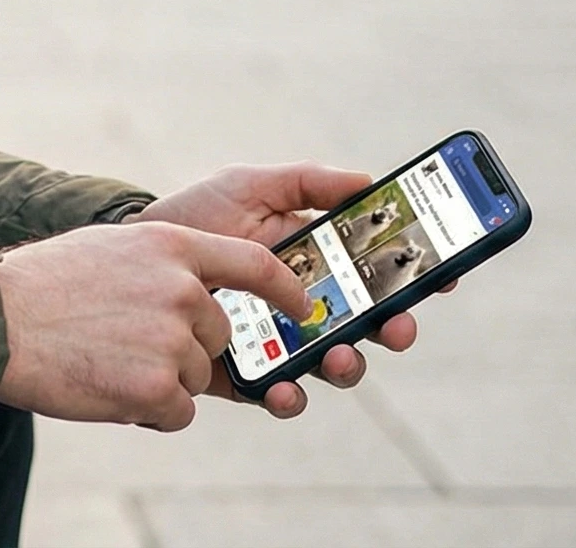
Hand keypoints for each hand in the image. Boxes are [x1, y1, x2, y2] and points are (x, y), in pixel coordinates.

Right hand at [0, 220, 307, 431]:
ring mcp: (172, 338)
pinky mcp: (158, 387)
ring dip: (159, 381)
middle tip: (125, 345)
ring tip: (103, 361)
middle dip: (184, 350)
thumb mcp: (110, 251)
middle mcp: (181, 289)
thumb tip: (196, 294)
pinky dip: (147, 411)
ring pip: (195, 377)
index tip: (303, 307)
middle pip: (217, 335)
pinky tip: (104, 388)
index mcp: (171, 246)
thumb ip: (159, 266)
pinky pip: (177, 411)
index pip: (255, 264)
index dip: (286, 290)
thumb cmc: (42, 288)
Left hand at [134, 162, 437, 417]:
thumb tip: (368, 180)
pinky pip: (278, 394)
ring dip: (347, 366)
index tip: (445, 277)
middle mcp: (308, 306)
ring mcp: (280, 342)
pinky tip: (282, 386)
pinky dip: (288, 396)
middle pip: (371, 326)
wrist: (130, 255)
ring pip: (333, 365)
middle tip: (396, 326)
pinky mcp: (244, 375)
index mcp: (318, 260)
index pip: (381, 274)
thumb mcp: (248, 186)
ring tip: (337, 356)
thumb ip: (306, 183)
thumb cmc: (193, 217)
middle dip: (394, 329)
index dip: (419, 277)